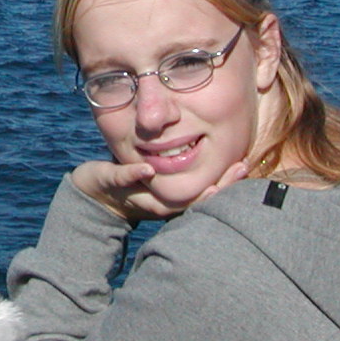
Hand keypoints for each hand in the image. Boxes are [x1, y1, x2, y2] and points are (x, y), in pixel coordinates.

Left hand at [72, 159, 248, 221]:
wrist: (95, 192)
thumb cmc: (134, 177)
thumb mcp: (162, 166)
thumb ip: (185, 157)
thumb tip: (214, 137)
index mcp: (172, 199)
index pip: (204, 193)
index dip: (226, 182)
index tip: (244, 165)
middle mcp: (159, 203)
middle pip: (194, 201)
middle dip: (219, 187)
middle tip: (239, 168)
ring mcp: (136, 195)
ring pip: (164, 199)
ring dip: (189, 190)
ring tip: (210, 183)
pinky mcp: (112, 181)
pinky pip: (126, 178)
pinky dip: (136, 173)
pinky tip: (149, 168)